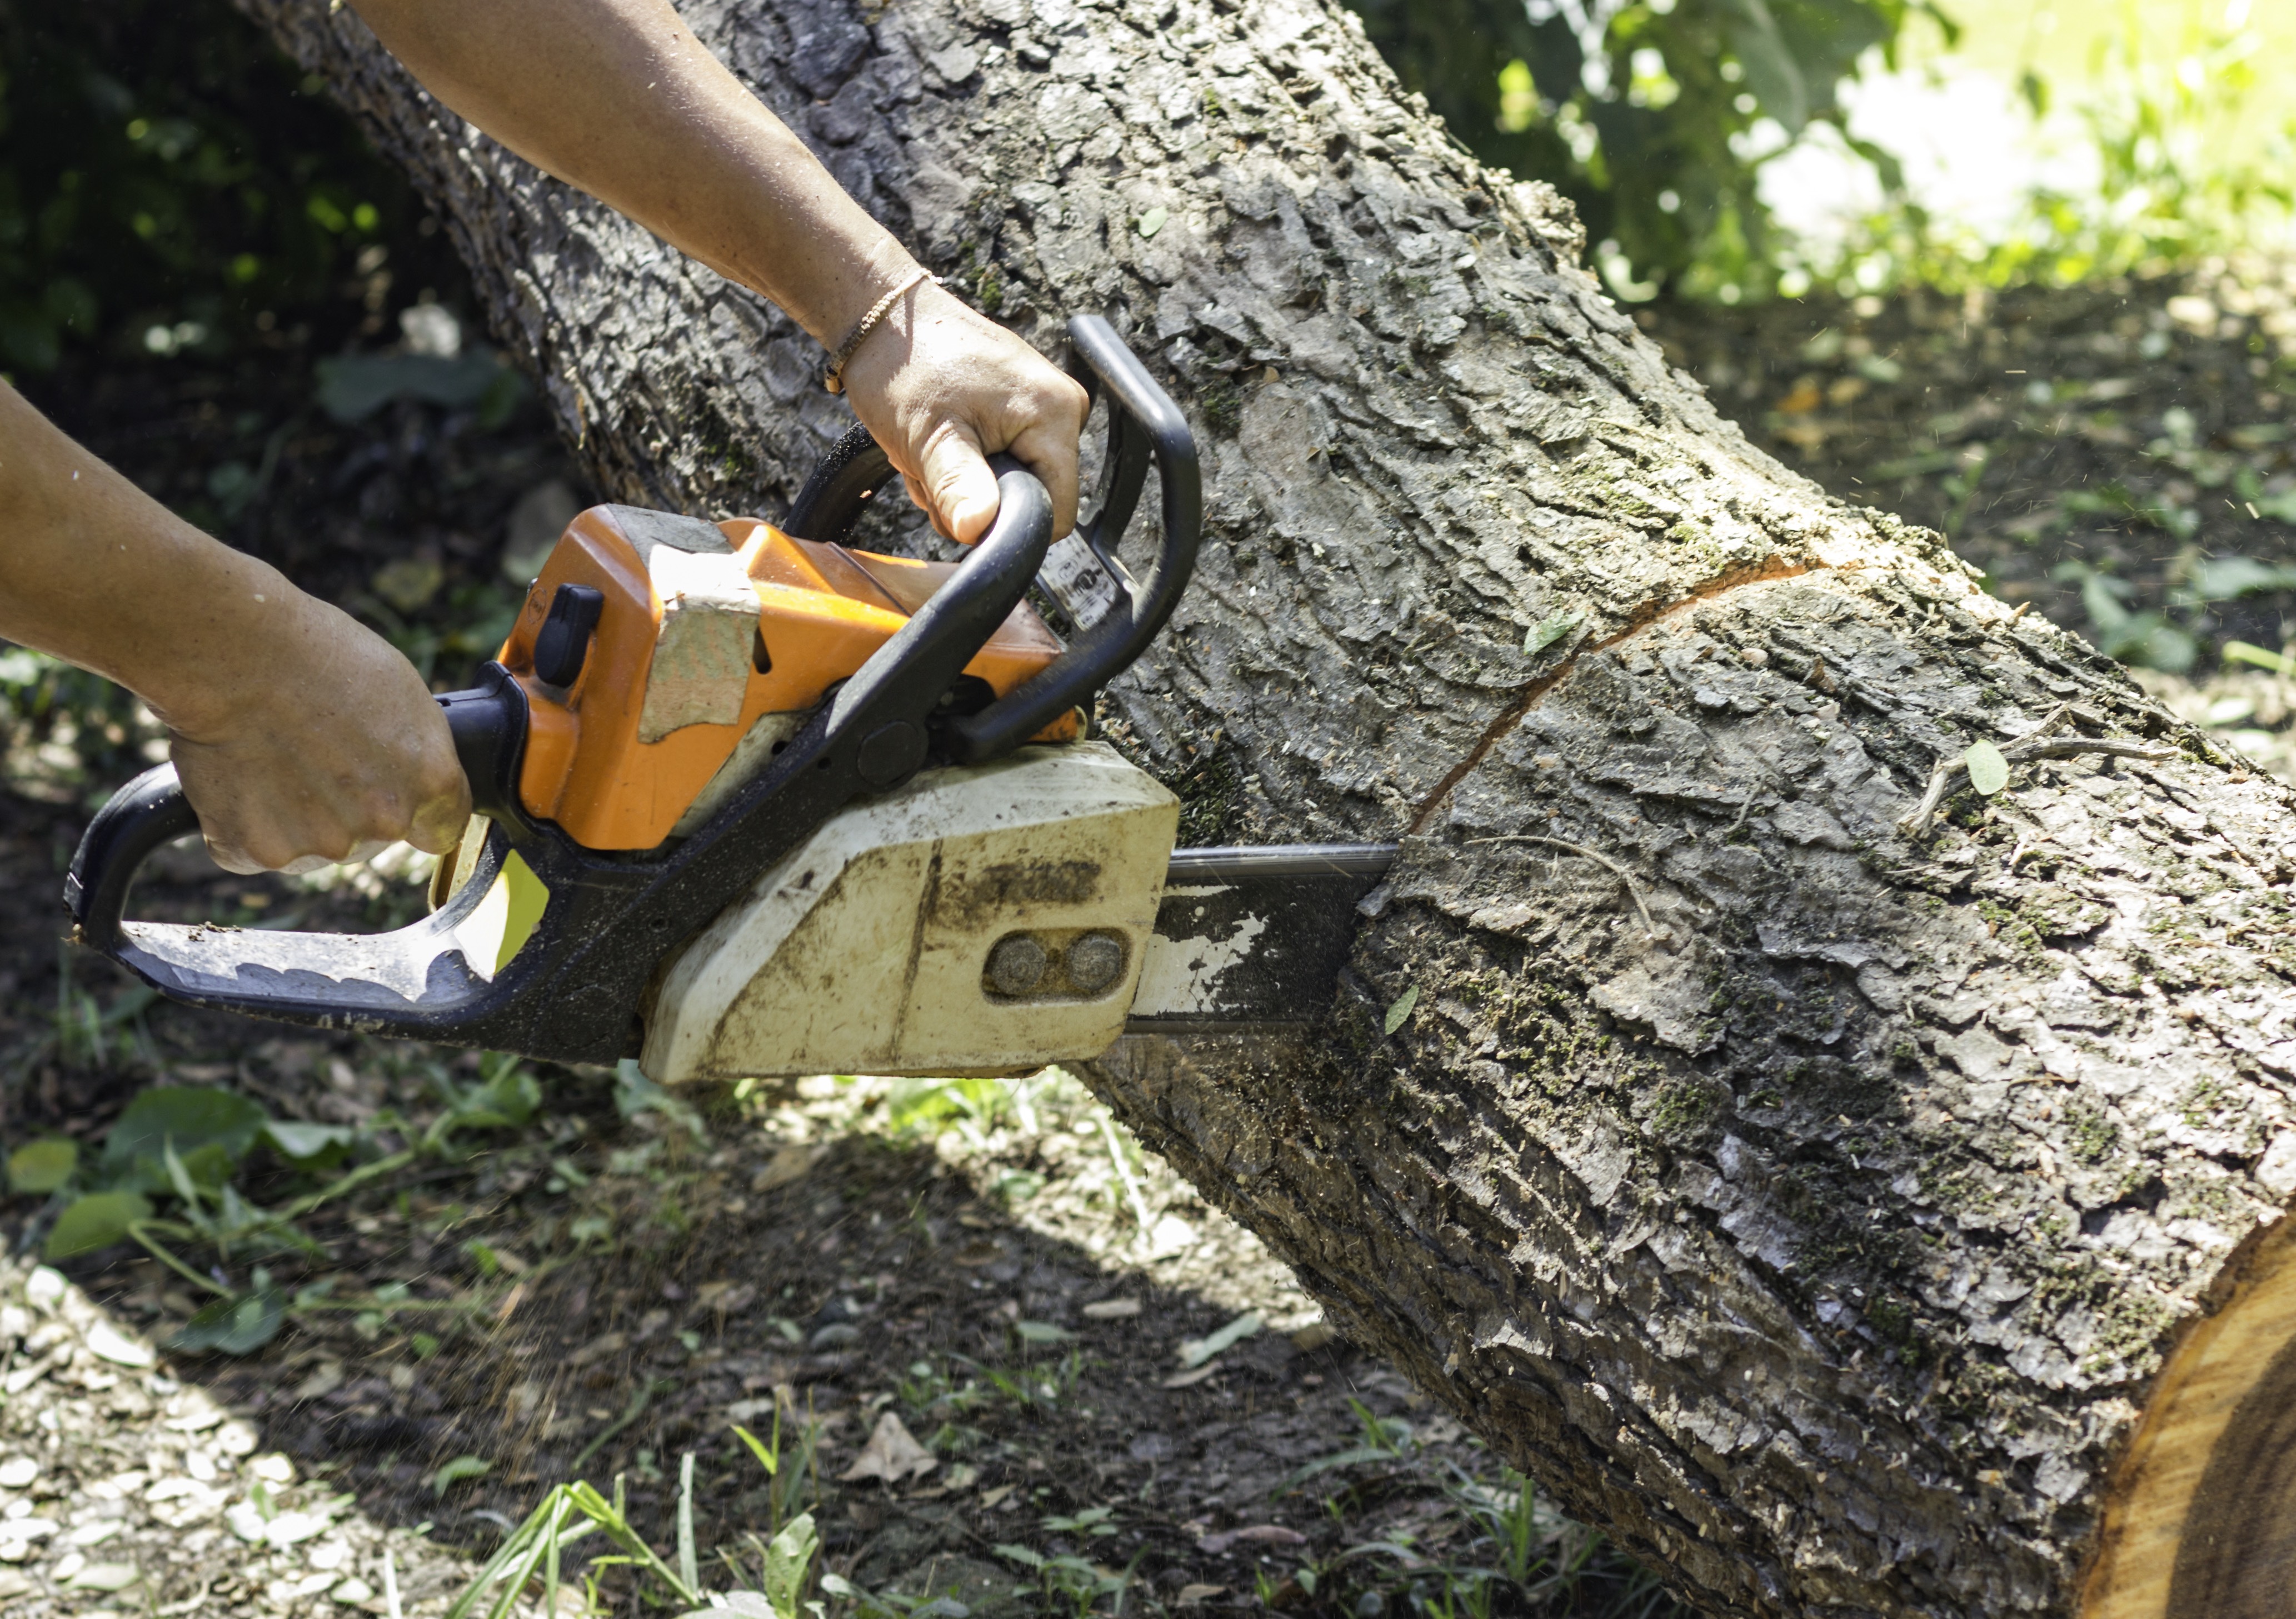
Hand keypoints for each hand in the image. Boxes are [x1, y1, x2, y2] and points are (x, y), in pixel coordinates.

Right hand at [161, 591, 470, 874]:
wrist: (236, 654)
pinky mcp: (262, 851)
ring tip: (272, 755)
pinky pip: (258, 848)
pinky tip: (241, 775)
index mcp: (431, 782)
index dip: (414, 812)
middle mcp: (385, 823)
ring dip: (295, 817)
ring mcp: (323, 843)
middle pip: (372, 836)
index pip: (440, 829)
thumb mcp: (401, 696)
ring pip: (314, 846)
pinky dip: (245, 822)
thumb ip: (414, 754)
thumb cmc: (318, 657)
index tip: (390, 794)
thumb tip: (412, 778)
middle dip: (348, 808)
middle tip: (313, 754)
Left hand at [837, 282, 1089, 543]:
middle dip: (978, 500)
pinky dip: (967, 462)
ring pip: (1012, 483)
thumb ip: (957, 486)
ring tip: (931, 449)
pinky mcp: (1024, 406)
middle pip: (1033, 499)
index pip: (1057, 514)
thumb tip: (977, 529)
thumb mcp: (927, 436)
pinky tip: (941, 439)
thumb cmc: (904, 366)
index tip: (959, 502)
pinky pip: (1004, 459)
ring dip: (964, 482)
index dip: (1006, 525)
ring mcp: (1044, 405)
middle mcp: (1063, 408)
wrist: (887, 320)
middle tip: (933, 467)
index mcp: (1054, 414)